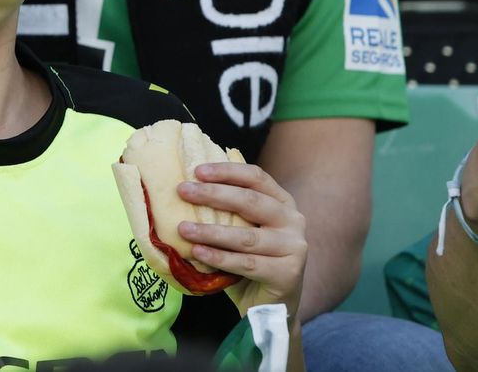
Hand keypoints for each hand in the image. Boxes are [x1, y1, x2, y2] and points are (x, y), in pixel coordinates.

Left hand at [176, 160, 307, 317]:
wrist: (269, 305)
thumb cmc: (249, 259)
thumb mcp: (240, 228)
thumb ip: (226, 210)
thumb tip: (185, 187)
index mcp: (282, 202)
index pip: (256, 177)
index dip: (227, 171)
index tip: (197, 171)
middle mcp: (293, 220)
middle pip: (251, 201)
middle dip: (213, 194)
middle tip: (183, 191)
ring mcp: (294, 247)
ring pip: (246, 236)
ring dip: (211, 231)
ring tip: (183, 229)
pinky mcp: (288, 273)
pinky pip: (247, 264)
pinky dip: (219, 258)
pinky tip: (198, 253)